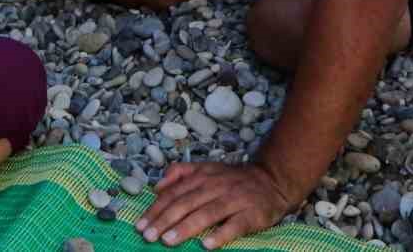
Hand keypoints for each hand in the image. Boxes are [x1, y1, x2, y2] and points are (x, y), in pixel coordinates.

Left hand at [137, 162, 293, 248]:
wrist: (272, 181)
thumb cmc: (233, 180)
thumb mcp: (206, 168)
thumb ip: (181, 173)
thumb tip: (157, 186)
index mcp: (203, 176)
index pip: (174, 193)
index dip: (156, 209)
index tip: (140, 225)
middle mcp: (216, 186)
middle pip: (186, 203)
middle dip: (165, 220)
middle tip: (149, 236)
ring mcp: (234, 199)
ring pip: (207, 213)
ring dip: (186, 227)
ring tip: (169, 240)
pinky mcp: (251, 214)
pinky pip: (235, 225)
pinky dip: (221, 235)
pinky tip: (207, 245)